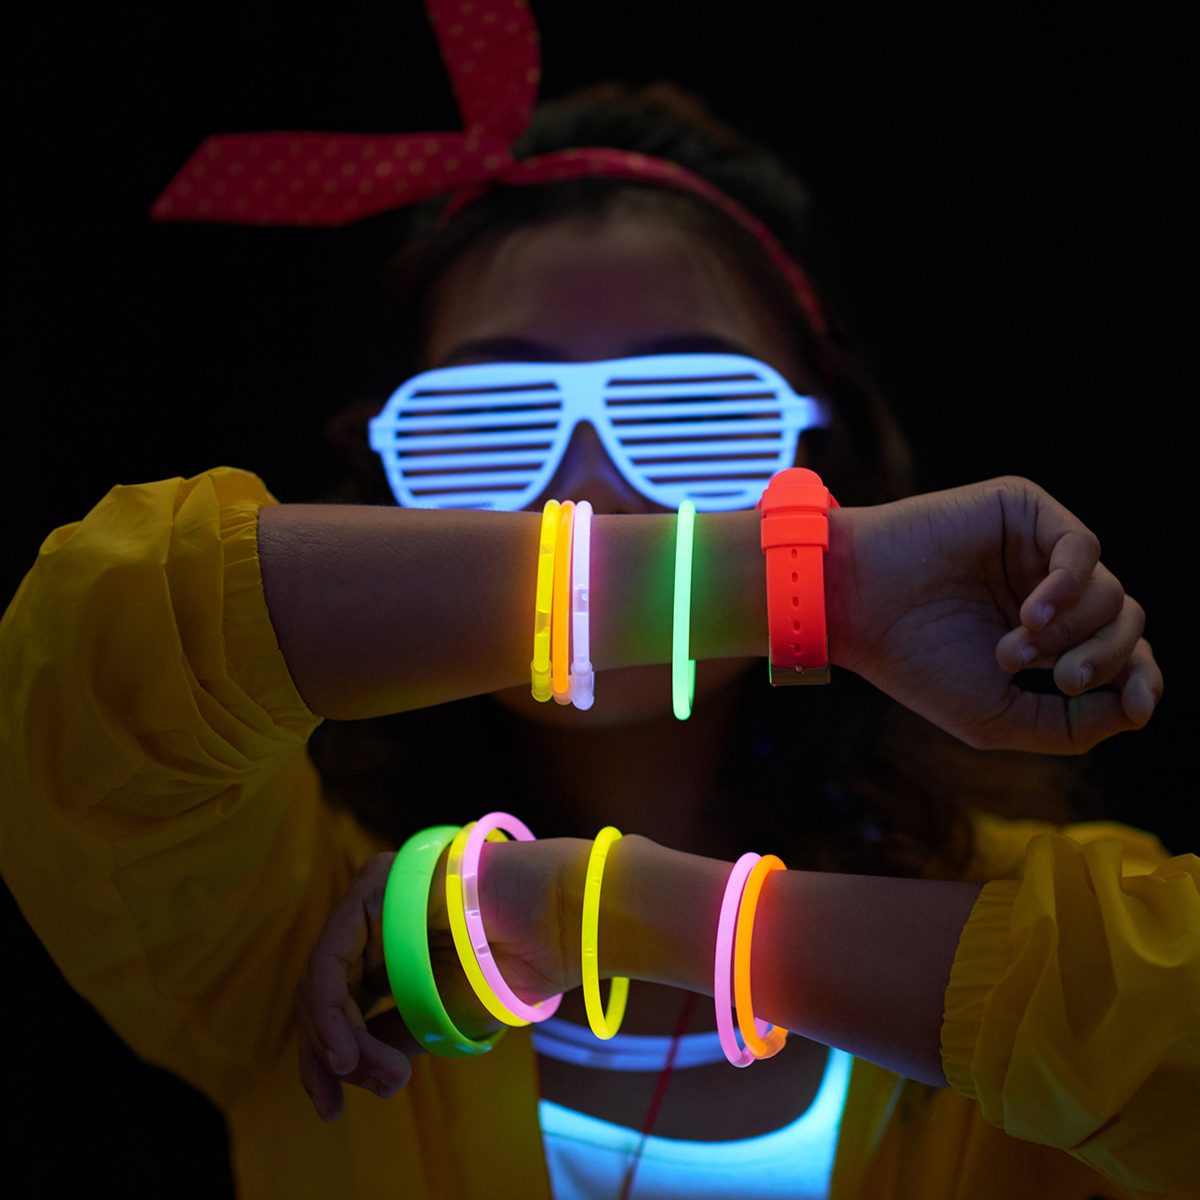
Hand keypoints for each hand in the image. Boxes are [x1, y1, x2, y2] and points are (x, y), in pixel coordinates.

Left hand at [295, 839, 584, 1120]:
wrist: (559, 922)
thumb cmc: (512, 965)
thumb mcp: (439, 1016)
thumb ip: (390, 1034)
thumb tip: (344, 1065)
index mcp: (388, 945)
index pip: (336, 1004)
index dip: (324, 1060)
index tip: (333, 1108)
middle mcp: (371, 918)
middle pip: (320, 995)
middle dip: (326, 1059)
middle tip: (343, 1105)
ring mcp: (371, 898)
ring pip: (319, 983)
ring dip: (337, 1043)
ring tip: (383, 1078)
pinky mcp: (373, 888)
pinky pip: (330, 961)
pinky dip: (332, 1014)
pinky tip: (350, 1053)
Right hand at [830, 476, 1161, 753]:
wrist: (854, 609)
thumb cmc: (913, 663)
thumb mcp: (998, 718)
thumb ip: (1071, 725)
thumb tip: (1138, 707)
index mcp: (1042, 637)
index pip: (1120, 654)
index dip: (1140, 679)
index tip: (1135, 706)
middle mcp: (1044, 588)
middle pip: (1123, 624)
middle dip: (1105, 660)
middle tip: (1059, 682)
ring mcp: (1034, 548)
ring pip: (1110, 592)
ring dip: (1072, 632)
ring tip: (1011, 651)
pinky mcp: (1021, 510)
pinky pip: (1082, 547)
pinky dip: (1069, 587)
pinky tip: (1032, 614)